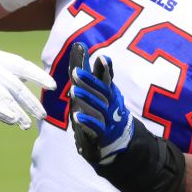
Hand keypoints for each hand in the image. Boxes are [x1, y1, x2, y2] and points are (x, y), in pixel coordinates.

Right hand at [0, 43, 54, 128]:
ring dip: (17, 111)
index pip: (19, 64)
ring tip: (27, 124)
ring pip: (3, 95)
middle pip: (14, 83)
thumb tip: (22, 81)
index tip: (52, 85)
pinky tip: (11, 120)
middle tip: (43, 114)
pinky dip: (1, 111)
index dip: (37, 74)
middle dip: (30, 100)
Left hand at [68, 41, 134, 164]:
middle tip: (75, 72)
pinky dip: (87, 122)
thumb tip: (97, 53)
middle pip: (102, 92)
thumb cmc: (108, 109)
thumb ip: (101, 74)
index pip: (107, 80)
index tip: (101, 58)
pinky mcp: (103, 134)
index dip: (105, 70)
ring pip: (98, 108)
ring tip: (73, 91)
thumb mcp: (105, 91)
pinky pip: (96, 128)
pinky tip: (76, 116)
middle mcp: (111, 105)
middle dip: (89, 82)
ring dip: (86, 99)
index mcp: (110, 93)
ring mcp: (108, 120)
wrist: (119, 137)